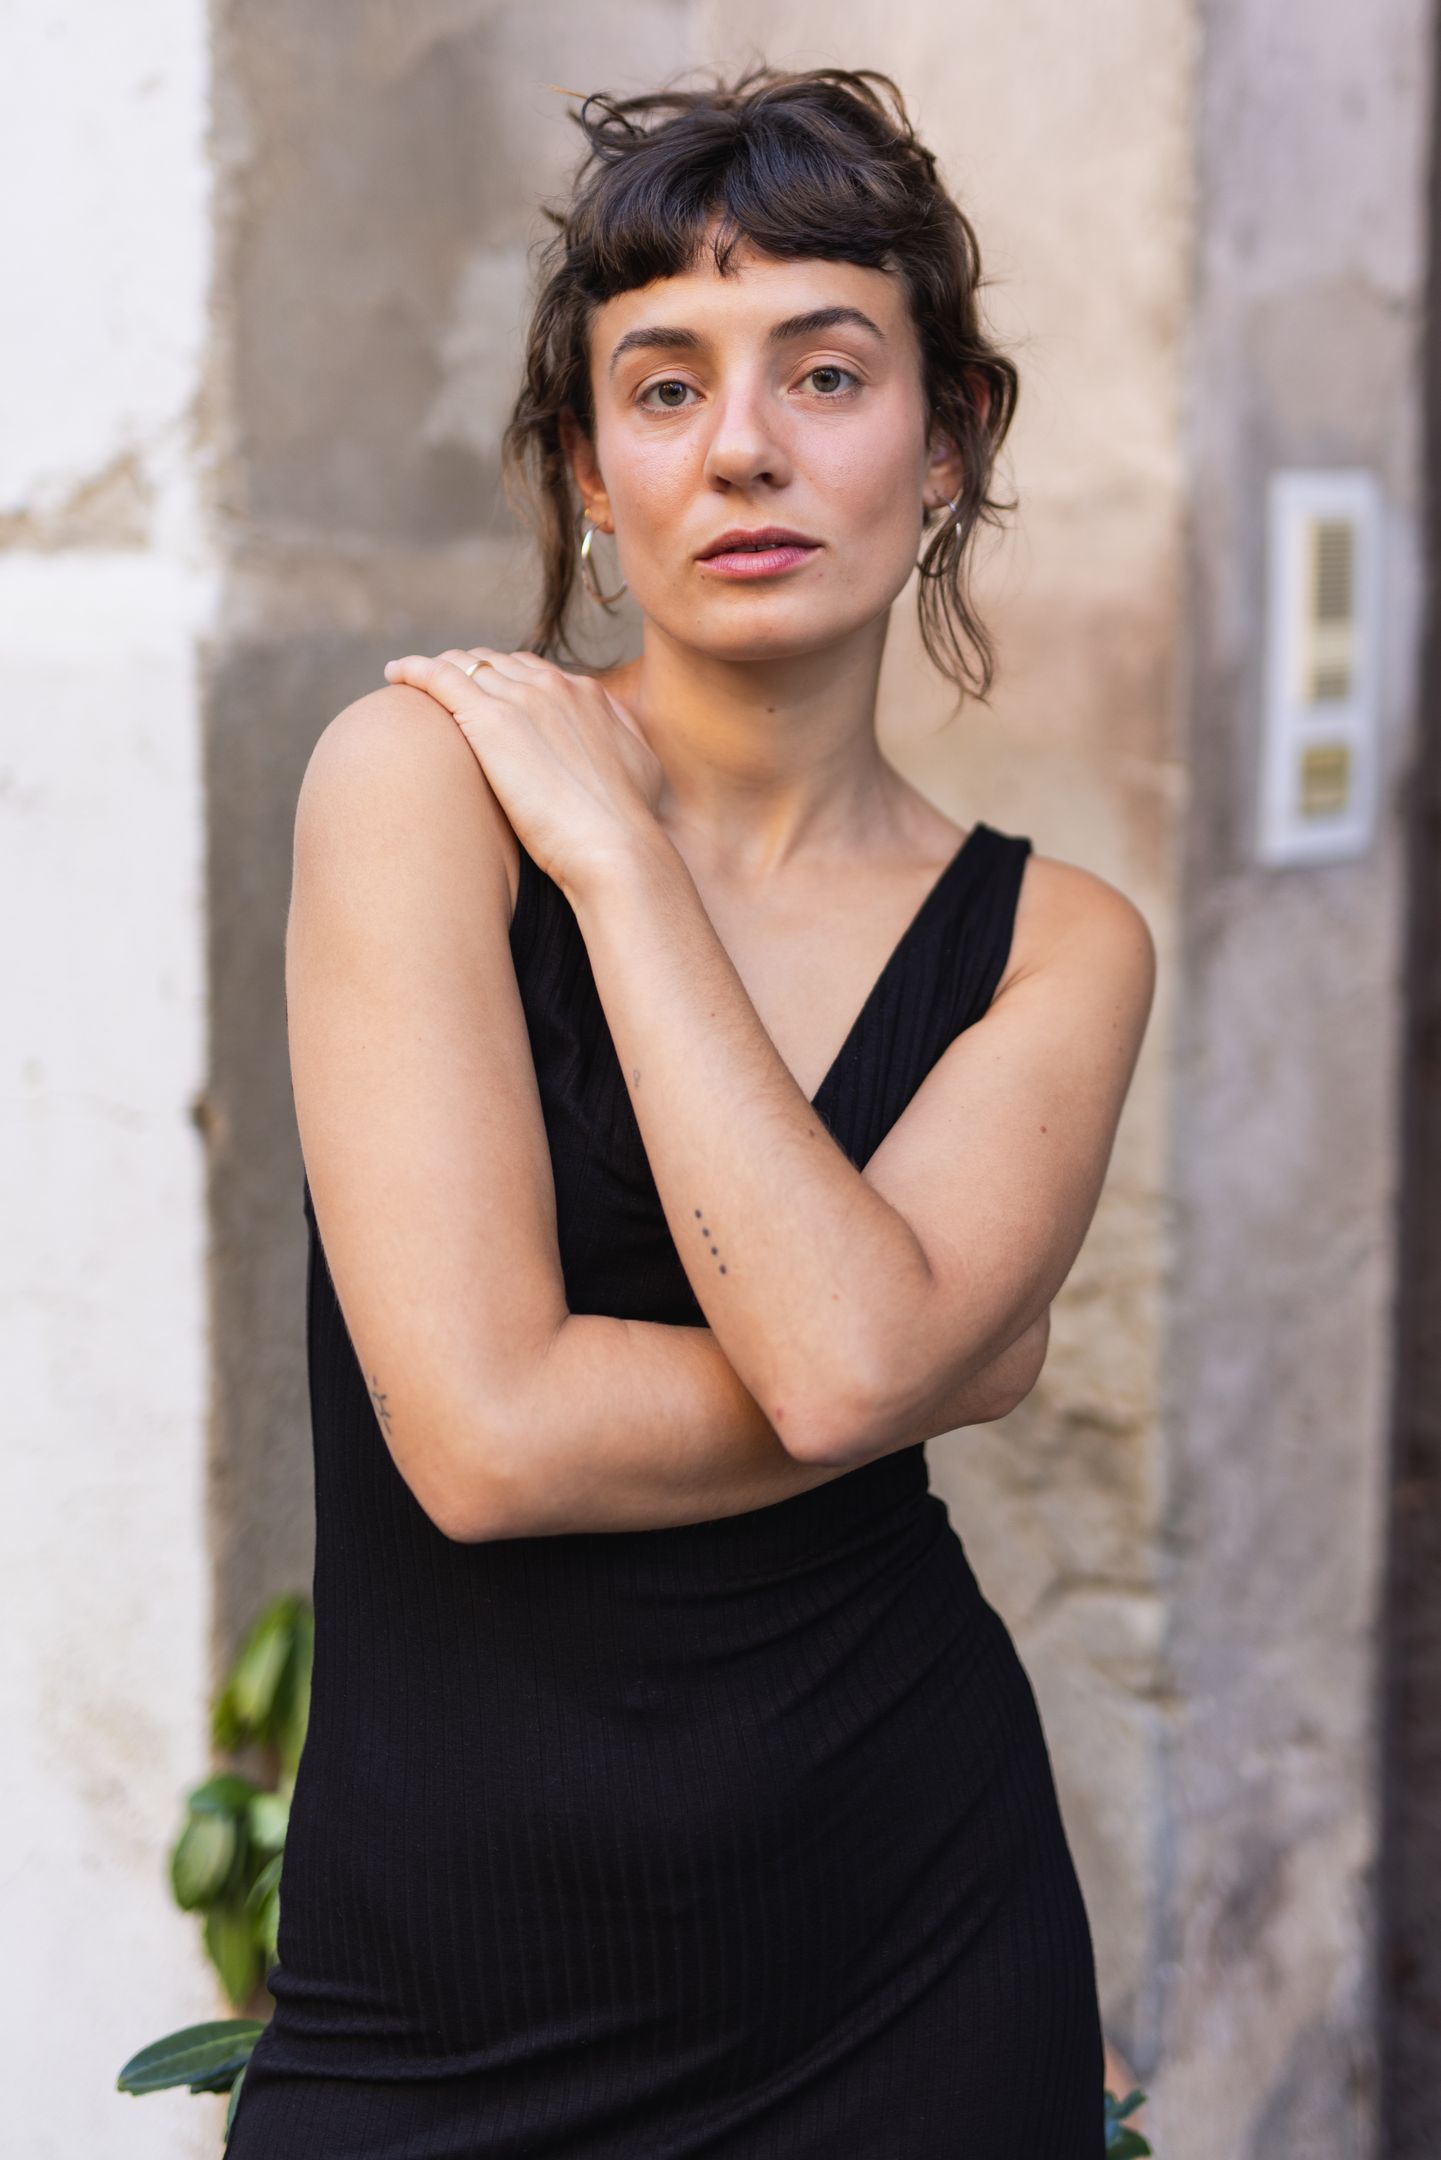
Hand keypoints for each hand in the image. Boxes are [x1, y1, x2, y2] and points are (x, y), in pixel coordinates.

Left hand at [380, 645, 664, 898]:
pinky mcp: (488, 720)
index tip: (486, 698)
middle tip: (442, 690)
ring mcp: (519, 698)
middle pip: (495, 662)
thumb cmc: (629, 822)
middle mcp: (552, 685)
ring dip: (438, 669)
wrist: (615, 847)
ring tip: (413, 684)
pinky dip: (413, 669)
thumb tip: (613, 724)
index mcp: (585, 694)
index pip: (532, 671)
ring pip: (464, 664)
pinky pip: (438, 677)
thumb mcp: (641, 764)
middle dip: (468, 671)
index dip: (505, 682)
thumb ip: (622, 733)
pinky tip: (394, 674)